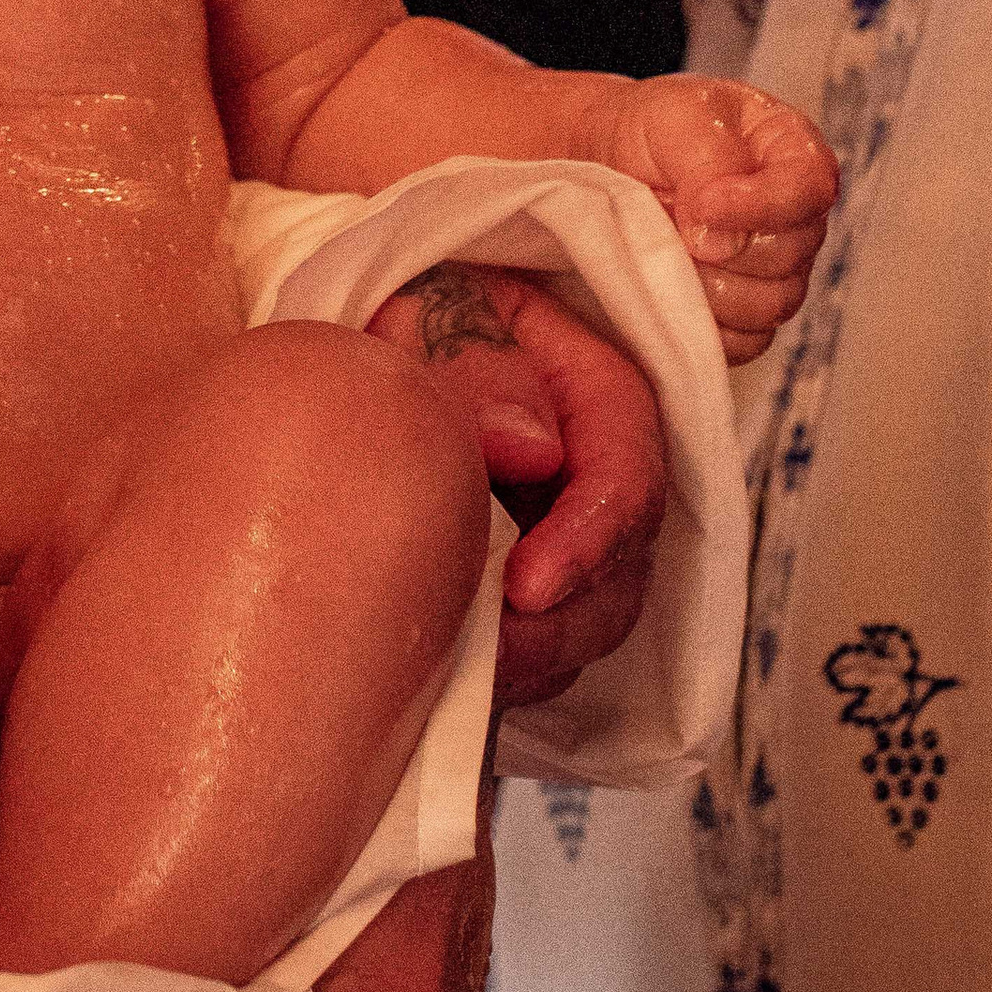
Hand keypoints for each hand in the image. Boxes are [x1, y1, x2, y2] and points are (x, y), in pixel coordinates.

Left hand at [366, 261, 666, 712]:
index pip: (627, 474)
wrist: (363, 356)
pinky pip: (544, 649)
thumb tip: (532, 450)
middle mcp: (598, 473)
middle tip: (488, 658)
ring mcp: (569, 534)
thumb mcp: (430, 313)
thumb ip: (477, 367)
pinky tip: (443, 678)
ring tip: (456, 672)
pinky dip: (508, 673)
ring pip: (589, 623)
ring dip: (534, 661)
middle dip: (561, 626)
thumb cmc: (399, 319)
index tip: (524, 589)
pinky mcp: (529, 582)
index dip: (589, 540)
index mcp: (594, 391)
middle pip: (624, 570)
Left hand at [590, 76, 837, 363]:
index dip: (760, 206)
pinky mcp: (747, 318)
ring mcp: (776, 273)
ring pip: (765, 307)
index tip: (702, 205)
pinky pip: (740, 341)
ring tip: (663, 244)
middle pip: (787, 258)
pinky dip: (696, 320)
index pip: (811, 191)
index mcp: (793, 155)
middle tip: (665, 214)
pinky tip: (667, 284)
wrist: (606, 167)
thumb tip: (722, 238)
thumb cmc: (648, 133)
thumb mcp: (675, 118)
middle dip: (716, 244)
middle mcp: (796, 219)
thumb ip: (708, 164)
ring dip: (702, 282)